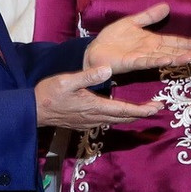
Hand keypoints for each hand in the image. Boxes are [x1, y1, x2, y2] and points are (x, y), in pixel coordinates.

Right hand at [34, 65, 162, 129]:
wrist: (33, 110)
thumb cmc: (49, 94)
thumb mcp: (67, 80)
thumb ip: (88, 76)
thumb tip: (108, 69)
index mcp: (94, 106)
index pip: (124, 110)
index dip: (142, 110)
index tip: (157, 108)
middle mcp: (95, 117)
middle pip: (124, 118)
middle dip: (142, 113)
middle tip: (158, 108)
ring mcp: (90, 122)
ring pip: (117, 120)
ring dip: (132, 116)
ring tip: (145, 109)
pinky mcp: (85, 122)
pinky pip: (108, 121)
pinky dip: (120, 116)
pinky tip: (122, 111)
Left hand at [85, 3, 190, 73]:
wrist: (94, 49)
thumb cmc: (113, 38)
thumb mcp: (132, 22)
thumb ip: (149, 16)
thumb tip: (166, 6)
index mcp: (152, 41)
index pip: (173, 42)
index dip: (187, 43)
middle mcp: (150, 51)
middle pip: (173, 51)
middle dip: (188, 52)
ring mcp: (142, 57)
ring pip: (164, 58)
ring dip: (178, 58)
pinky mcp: (131, 62)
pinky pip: (146, 62)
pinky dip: (157, 61)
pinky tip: (167, 60)